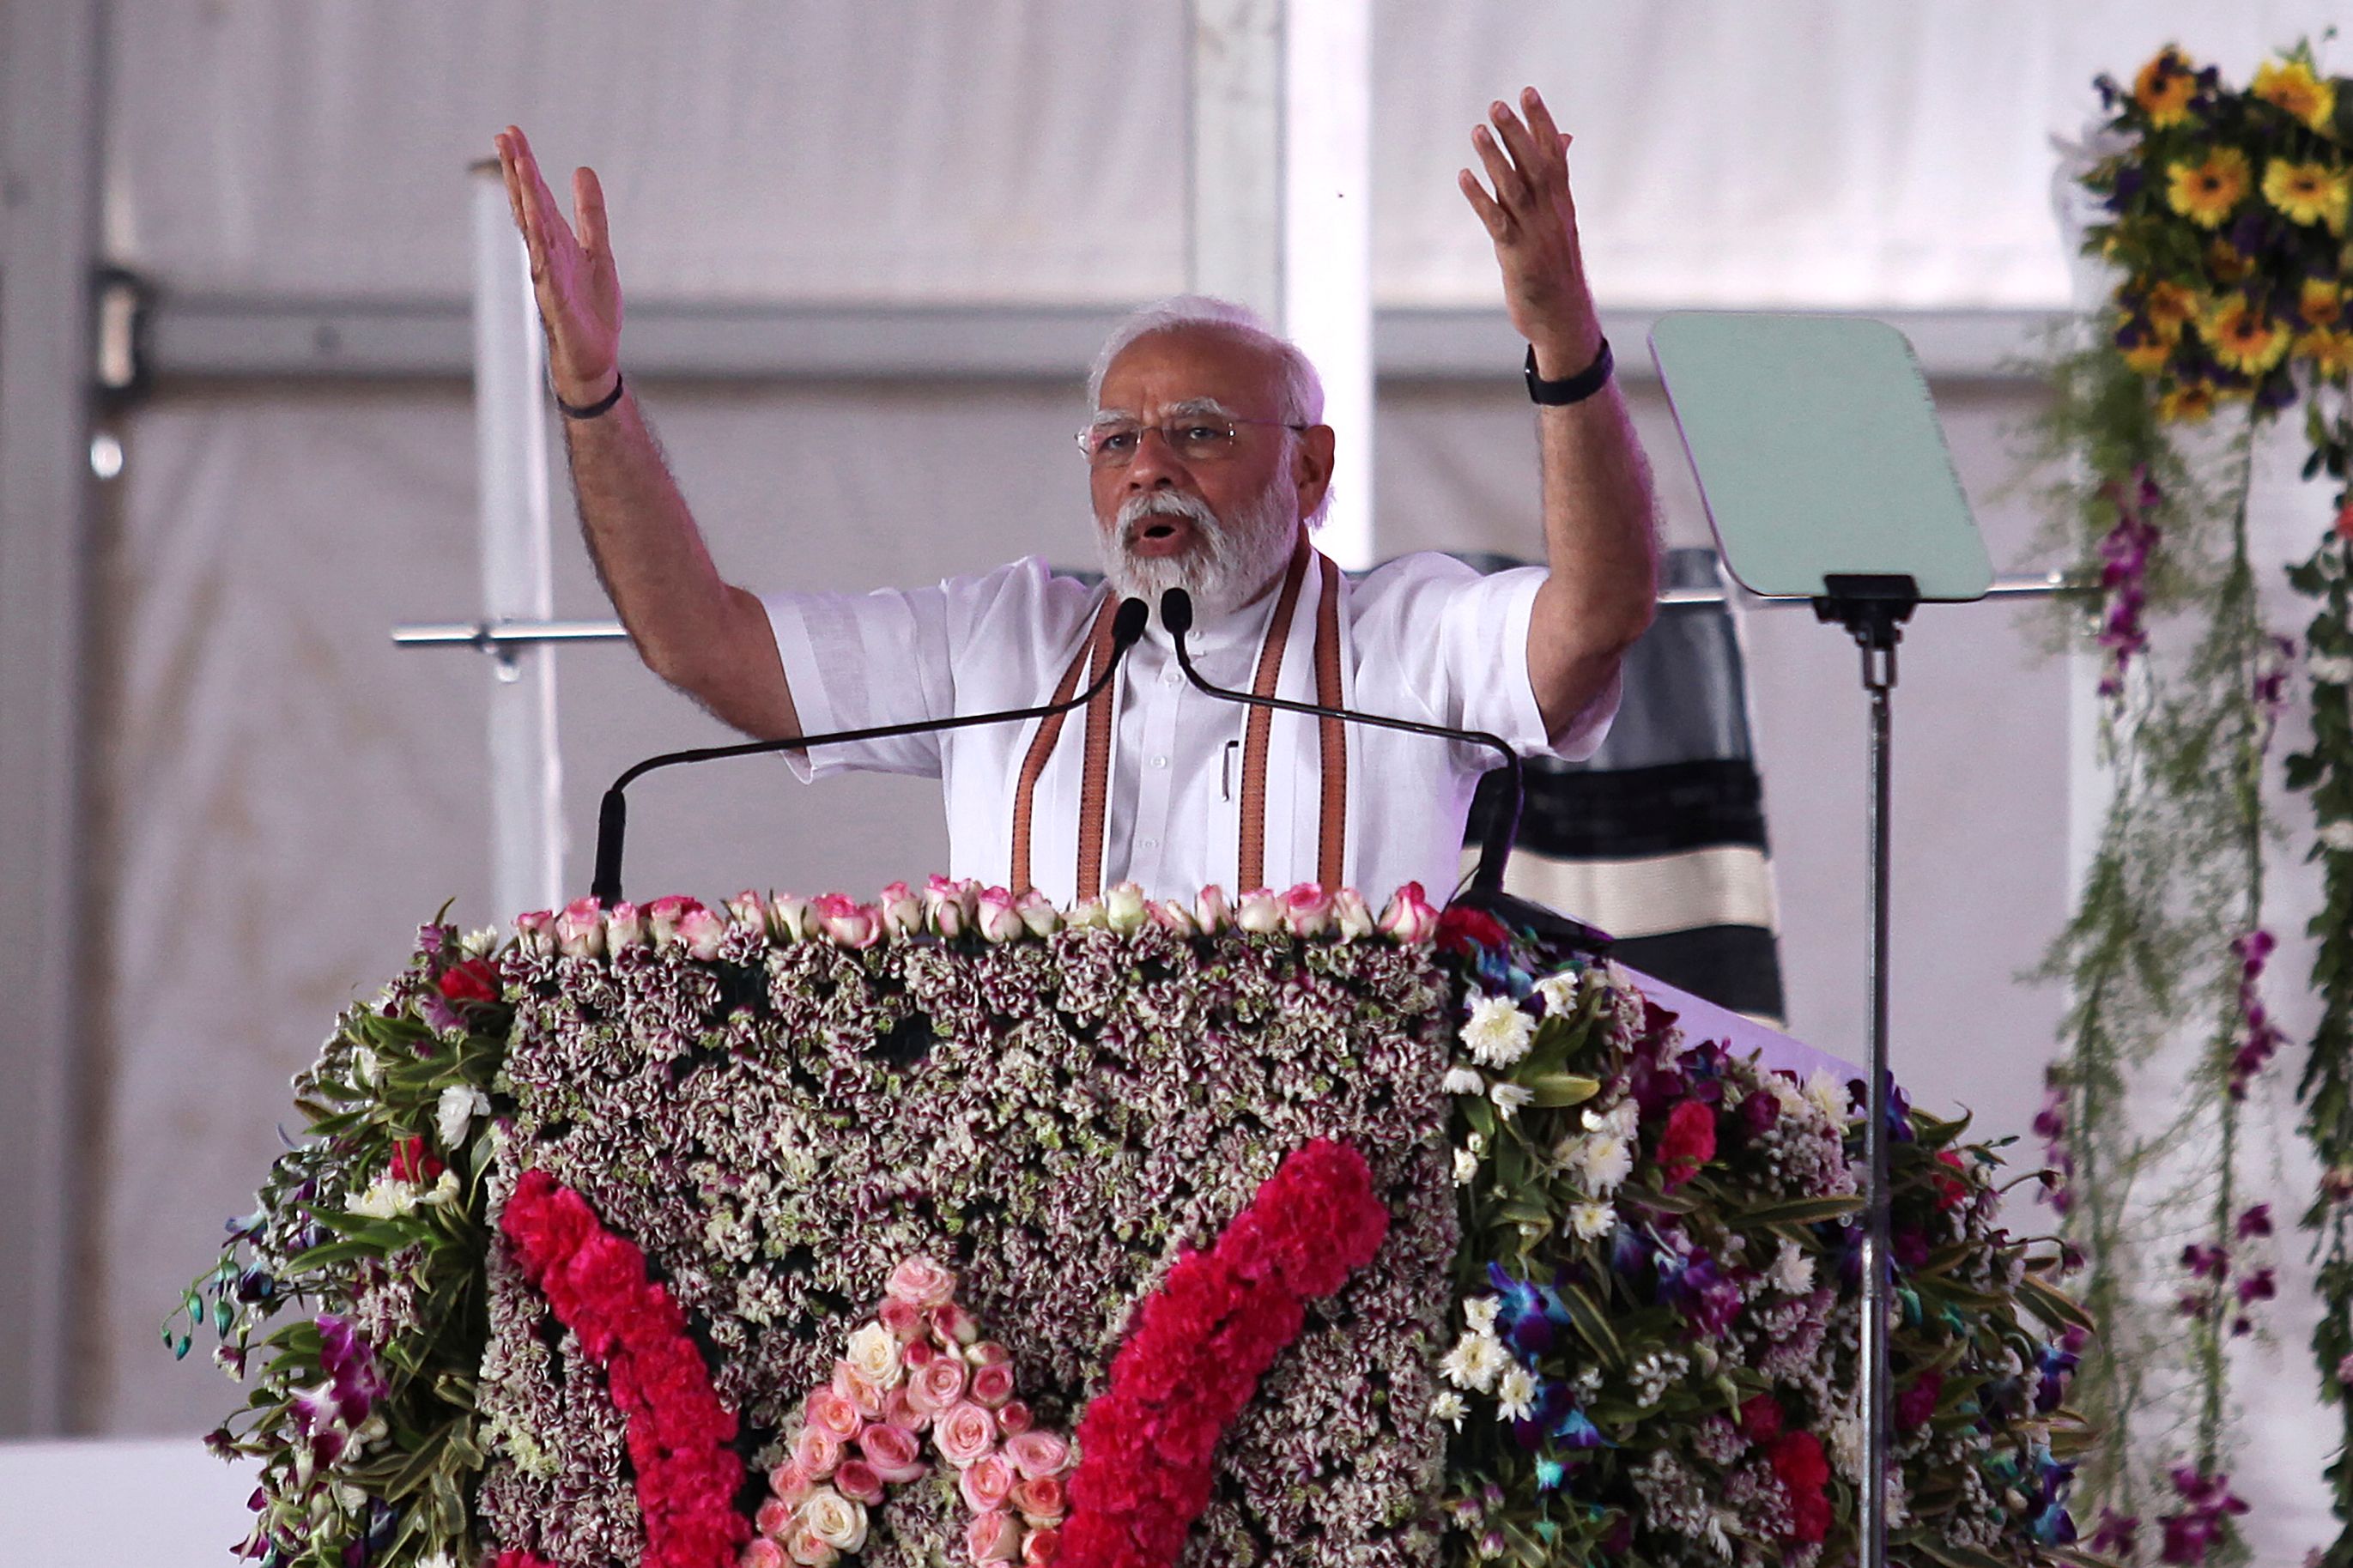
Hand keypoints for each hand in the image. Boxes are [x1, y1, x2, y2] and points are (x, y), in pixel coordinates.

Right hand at [493, 125, 622, 405]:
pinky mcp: (555, 297)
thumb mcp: (598, 251)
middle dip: (518, 169)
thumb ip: (591, 214)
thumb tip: (582, 170)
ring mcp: (547, 274)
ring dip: (524, 195)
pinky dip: (540, 239)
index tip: (511, 132)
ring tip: (518, 163)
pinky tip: (534, 215)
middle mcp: (545, 253)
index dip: (524, 165)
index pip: (535, 196)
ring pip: (532, 228)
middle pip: (528, 204)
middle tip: (505, 134)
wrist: (595, 357)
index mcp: (555, 241)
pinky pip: (545, 263)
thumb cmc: (591, 309)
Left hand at [1458, 87, 1600, 377]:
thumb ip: (1554, 185)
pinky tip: (1464, 177)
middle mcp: (1552, 214)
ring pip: (1514, 189)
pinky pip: (1497, 221)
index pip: (1554, 155)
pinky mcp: (1517, 256)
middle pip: (1534, 165)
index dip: (1542, 122)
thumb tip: (1563, 142)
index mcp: (1562, 205)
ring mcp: (1535, 235)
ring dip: (1495, 158)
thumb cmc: (1558, 272)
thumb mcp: (1560, 225)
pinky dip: (1480, 198)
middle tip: (1497, 104)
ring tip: (1478, 130)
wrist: (1565, 320)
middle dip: (1516, 133)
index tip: (1527, 92)